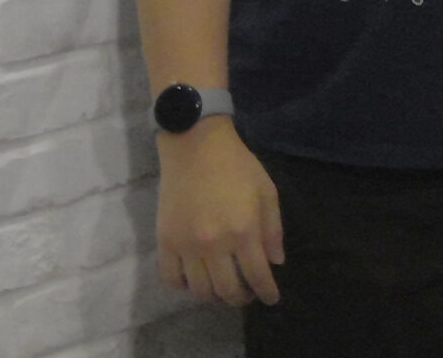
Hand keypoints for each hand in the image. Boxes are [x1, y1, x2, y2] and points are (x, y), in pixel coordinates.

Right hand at [156, 121, 284, 305]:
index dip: (267, 293)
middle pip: (227, 290)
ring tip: (222, 288)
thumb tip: (276, 262)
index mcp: (243, 231)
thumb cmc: (236, 165)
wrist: (195, 144)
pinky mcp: (165, 241)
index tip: (271, 299)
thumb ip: (273, 229)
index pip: (258, 276)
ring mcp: (186, 245)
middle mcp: (214, 244)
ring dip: (214, 296)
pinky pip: (171, 279)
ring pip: (200, 291)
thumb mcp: (266, 191)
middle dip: (242, 299)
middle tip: (247, 294)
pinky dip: (184, 287)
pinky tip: (194, 280)